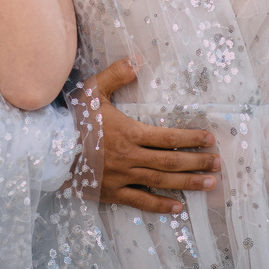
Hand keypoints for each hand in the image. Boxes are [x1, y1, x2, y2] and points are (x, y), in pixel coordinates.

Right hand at [69, 58, 220, 214]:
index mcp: (129, 132)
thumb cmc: (73, 118)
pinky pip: (141, 201)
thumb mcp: (93, 90)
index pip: (167, 137)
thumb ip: (115, 75)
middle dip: (197, 162)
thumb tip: (135, 61)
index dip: (191, 138)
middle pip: (170, 161)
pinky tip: (177, 207)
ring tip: (209, 184)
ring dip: (187, 183)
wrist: (51, 149)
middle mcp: (131, 157)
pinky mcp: (112, 192)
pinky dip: (160, 205)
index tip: (209, 139)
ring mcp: (123, 177)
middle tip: (217, 164)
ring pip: (161, 181)